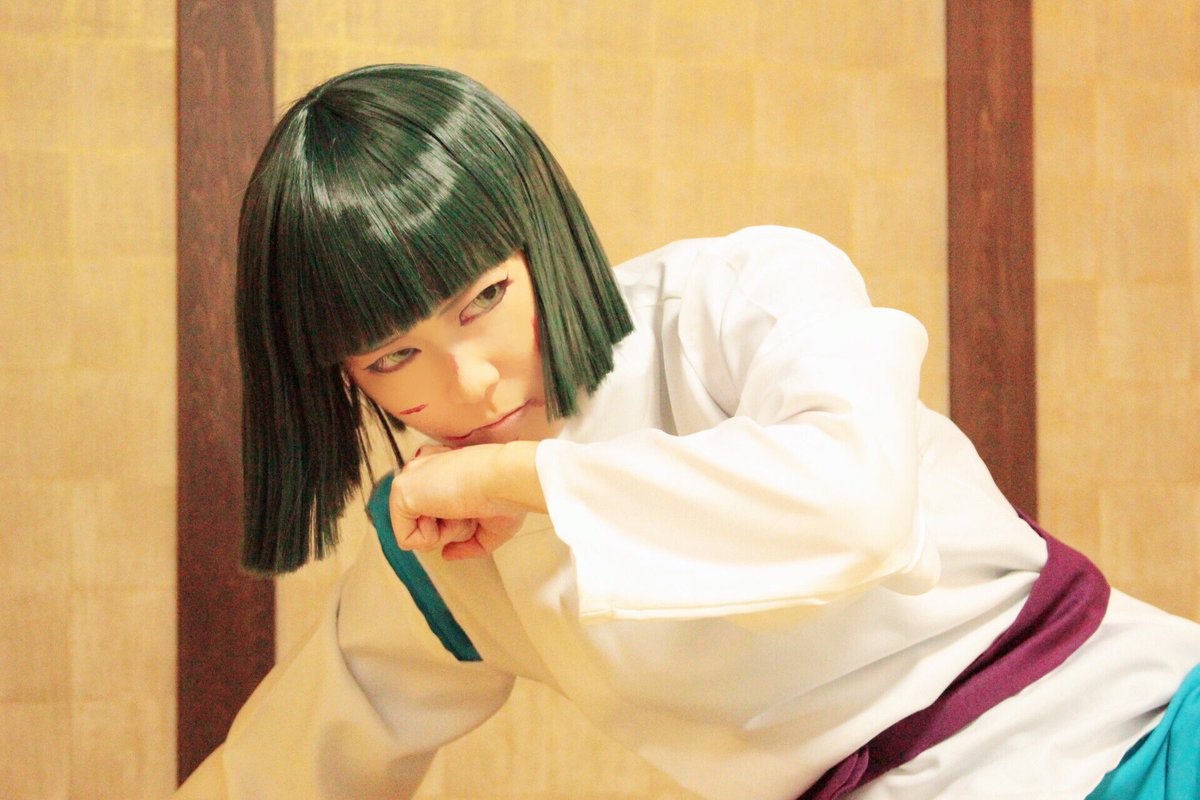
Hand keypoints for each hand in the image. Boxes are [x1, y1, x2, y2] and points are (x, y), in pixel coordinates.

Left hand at [389, 442, 540, 560]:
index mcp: (443, 468)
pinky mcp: (401, 491)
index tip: (476, 506)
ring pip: (417, 530)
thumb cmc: (507, 496)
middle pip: (426, 521)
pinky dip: (432, 538)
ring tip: (462, 508)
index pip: (433, 506)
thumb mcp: (490, 526)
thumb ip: (467, 542)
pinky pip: (406, 539)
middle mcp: (424, 469)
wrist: (507, 481)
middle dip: (453, 527)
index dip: (457, 521)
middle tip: (471, 509)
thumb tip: (446, 554)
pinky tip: (448, 512)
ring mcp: (411, 478)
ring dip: (445, 532)